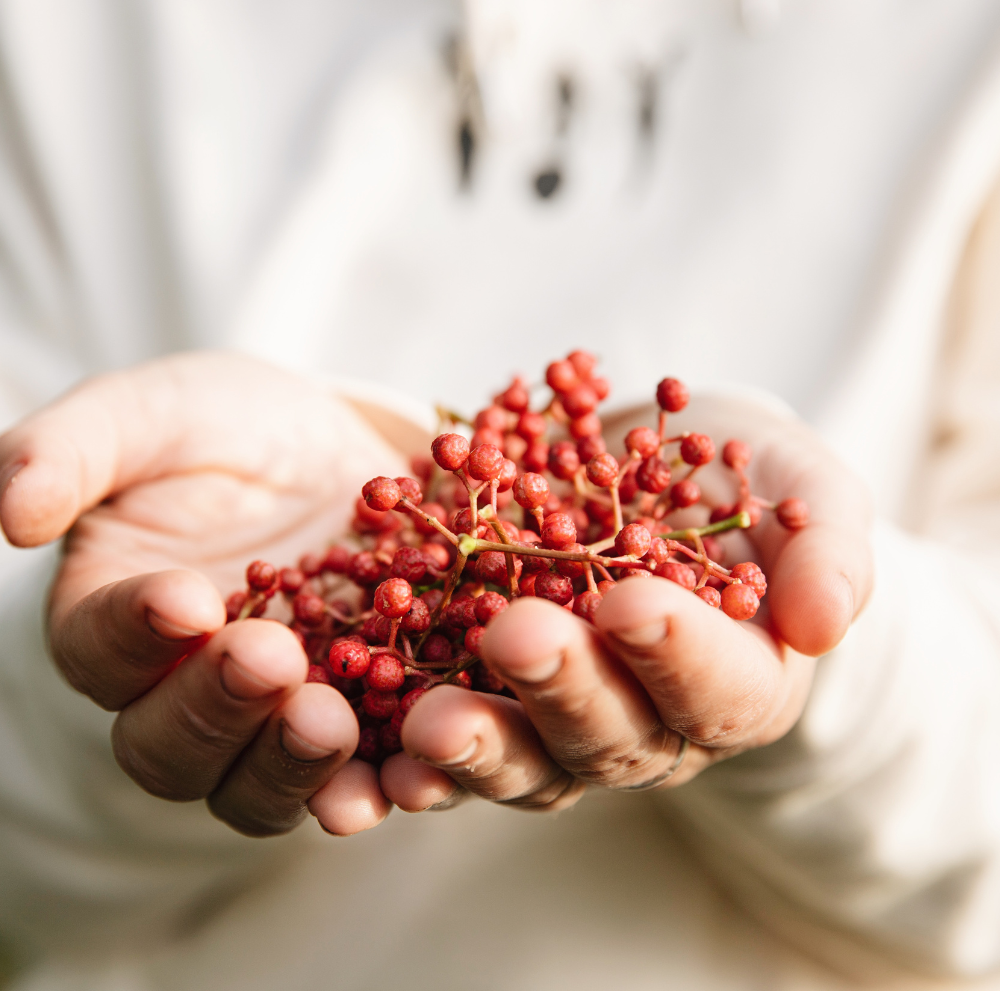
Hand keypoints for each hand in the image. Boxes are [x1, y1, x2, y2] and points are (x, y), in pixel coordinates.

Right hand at [0, 351, 416, 835]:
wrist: (333, 451)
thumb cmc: (225, 426)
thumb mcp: (152, 413)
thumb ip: (76, 449)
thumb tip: (10, 512)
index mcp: (117, 620)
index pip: (99, 650)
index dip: (133, 633)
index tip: (185, 596)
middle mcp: (184, 690)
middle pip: (172, 747)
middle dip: (216, 709)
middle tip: (268, 659)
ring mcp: (272, 716)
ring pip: (257, 787)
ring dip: (290, 768)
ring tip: (330, 723)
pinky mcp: (357, 718)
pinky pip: (357, 777)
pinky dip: (377, 786)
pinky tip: (408, 778)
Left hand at [377, 395, 873, 815]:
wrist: (655, 477)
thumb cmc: (743, 484)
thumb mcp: (803, 493)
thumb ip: (827, 549)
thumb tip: (822, 623)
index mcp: (739, 682)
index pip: (720, 688)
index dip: (678, 653)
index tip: (630, 601)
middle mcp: (654, 725)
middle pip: (613, 737)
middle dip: (565, 689)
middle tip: (516, 636)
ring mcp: (569, 727)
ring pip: (529, 763)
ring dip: (479, 749)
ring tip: (427, 726)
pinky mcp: (497, 708)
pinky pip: (459, 749)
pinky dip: (421, 760)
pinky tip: (379, 754)